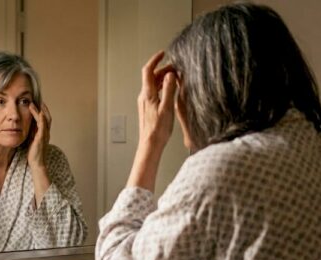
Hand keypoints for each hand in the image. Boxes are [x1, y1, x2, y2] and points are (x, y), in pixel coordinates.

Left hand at [27, 102, 51, 168]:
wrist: (36, 163)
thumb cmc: (34, 153)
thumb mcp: (31, 140)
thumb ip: (31, 133)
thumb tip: (27, 125)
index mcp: (44, 133)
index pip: (44, 120)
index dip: (41, 111)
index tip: (37, 104)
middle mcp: (46, 133)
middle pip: (47, 117)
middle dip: (43, 108)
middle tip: (38, 100)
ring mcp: (45, 135)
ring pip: (45, 120)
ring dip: (40, 111)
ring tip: (33, 104)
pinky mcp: (42, 138)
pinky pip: (43, 126)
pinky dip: (42, 119)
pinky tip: (39, 113)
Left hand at [126, 51, 178, 191]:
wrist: (150, 144)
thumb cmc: (158, 129)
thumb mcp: (167, 107)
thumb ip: (169, 89)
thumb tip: (170, 74)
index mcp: (147, 94)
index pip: (148, 71)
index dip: (155, 60)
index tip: (163, 53)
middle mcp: (144, 96)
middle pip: (151, 77)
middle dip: (163, 69)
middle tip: (176, 68)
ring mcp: (145, 102)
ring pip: (153, 85)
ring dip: (163, 79)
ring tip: (176, 78)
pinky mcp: (148, 108)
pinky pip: (154, 92)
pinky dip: (162, 87)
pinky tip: (171, 91)